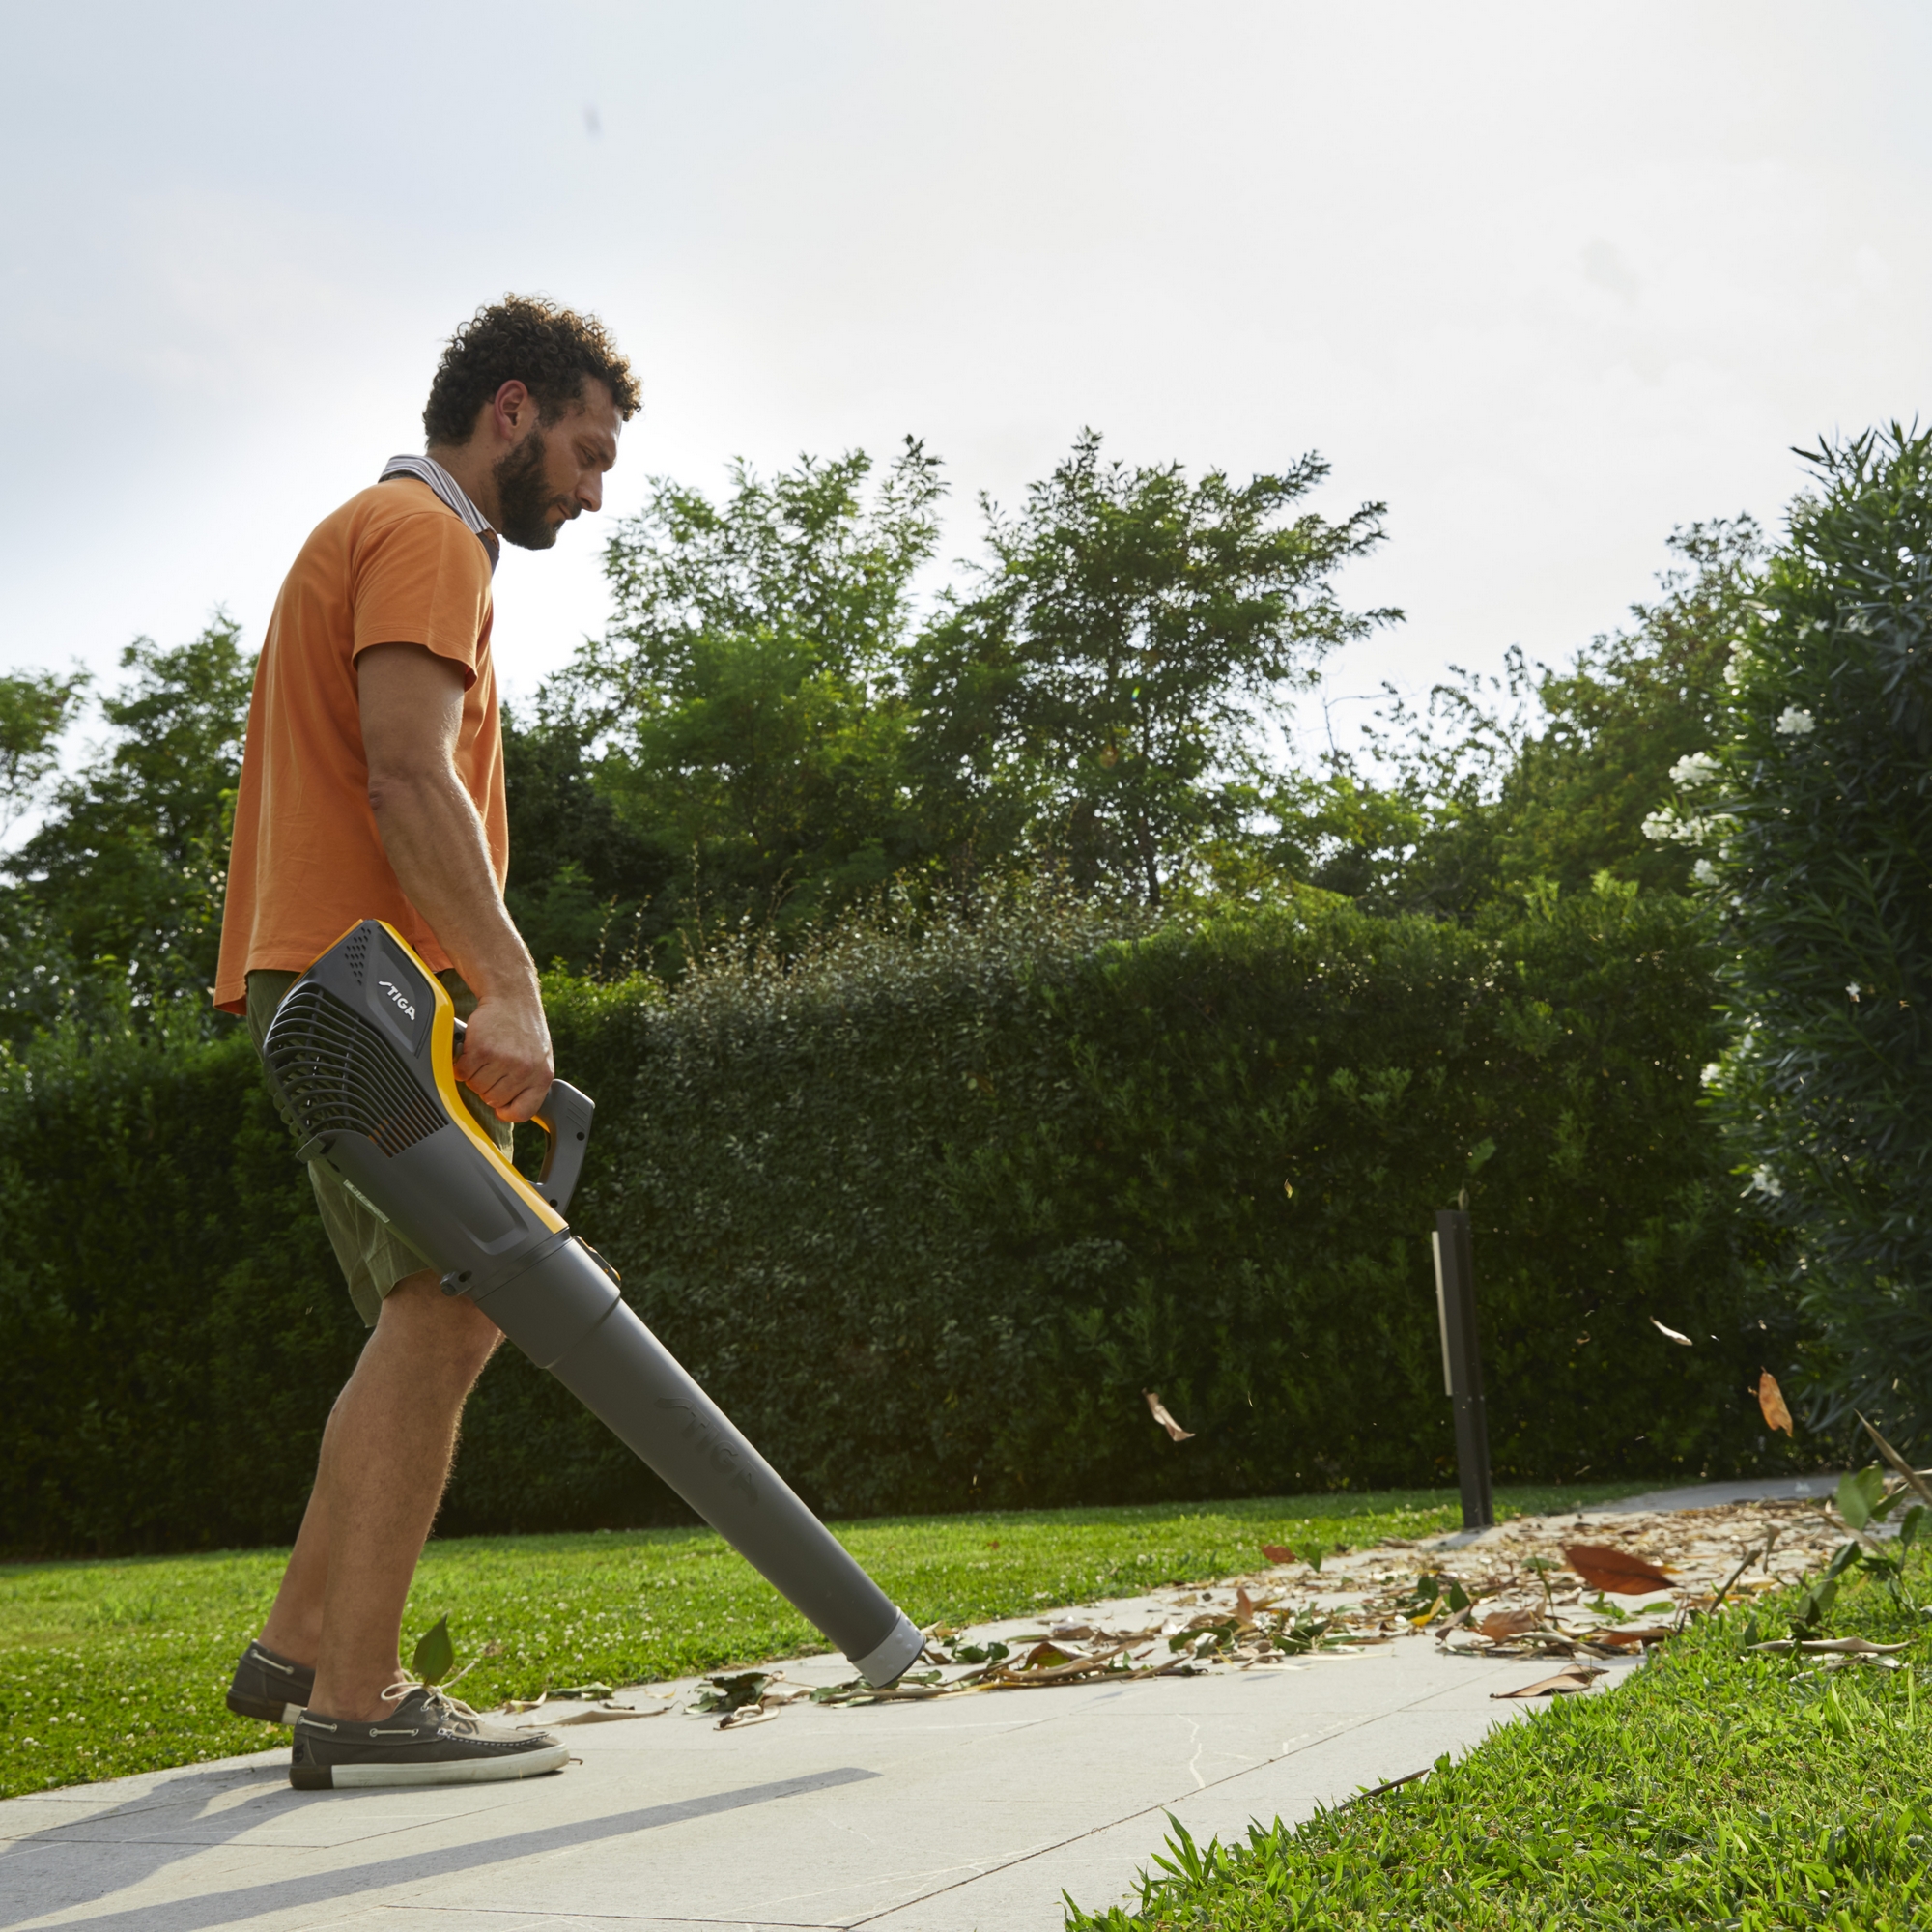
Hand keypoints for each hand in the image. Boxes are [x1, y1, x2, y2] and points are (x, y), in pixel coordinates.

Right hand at [454, 986, 553, 1122]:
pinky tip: (472, 1052)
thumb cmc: (524, 1030)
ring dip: (474, 1075)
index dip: (507, 1112)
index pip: (522, 1113)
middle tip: (492, 1068)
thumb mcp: (539, 1059)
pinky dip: (461, 1065)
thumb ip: (529, 1084)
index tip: (500, 1106)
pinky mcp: (481, 1049)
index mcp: (542, 1076)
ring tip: (485, 1057)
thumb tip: (510, 1110)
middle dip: (488, 1087)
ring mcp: (503, 1060)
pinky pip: (462, 1073)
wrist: (512, 998)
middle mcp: (525, 1070)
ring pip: (475, 1087)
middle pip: (492, 1101)